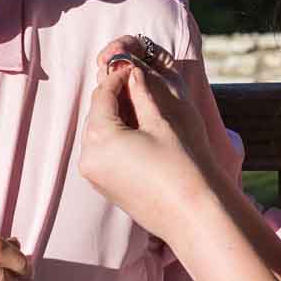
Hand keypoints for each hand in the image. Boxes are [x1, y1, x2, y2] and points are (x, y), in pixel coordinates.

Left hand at [79, 34, 223, 238]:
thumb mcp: (161, 121)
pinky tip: (137, 132)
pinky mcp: (103, 187)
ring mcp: (93, 175)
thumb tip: (132, 70)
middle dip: (114, 96)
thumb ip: (141, 92)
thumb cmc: (182, 165)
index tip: (133, 66)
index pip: (102, 95)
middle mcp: (88, 158)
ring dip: (114, 117)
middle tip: (135, 81)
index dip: (118, 77)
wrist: (192, 214)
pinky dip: (114, 138)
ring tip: (138, 105)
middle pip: (96, 114)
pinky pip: (102, 152)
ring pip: (98, 133)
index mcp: (100, 137)